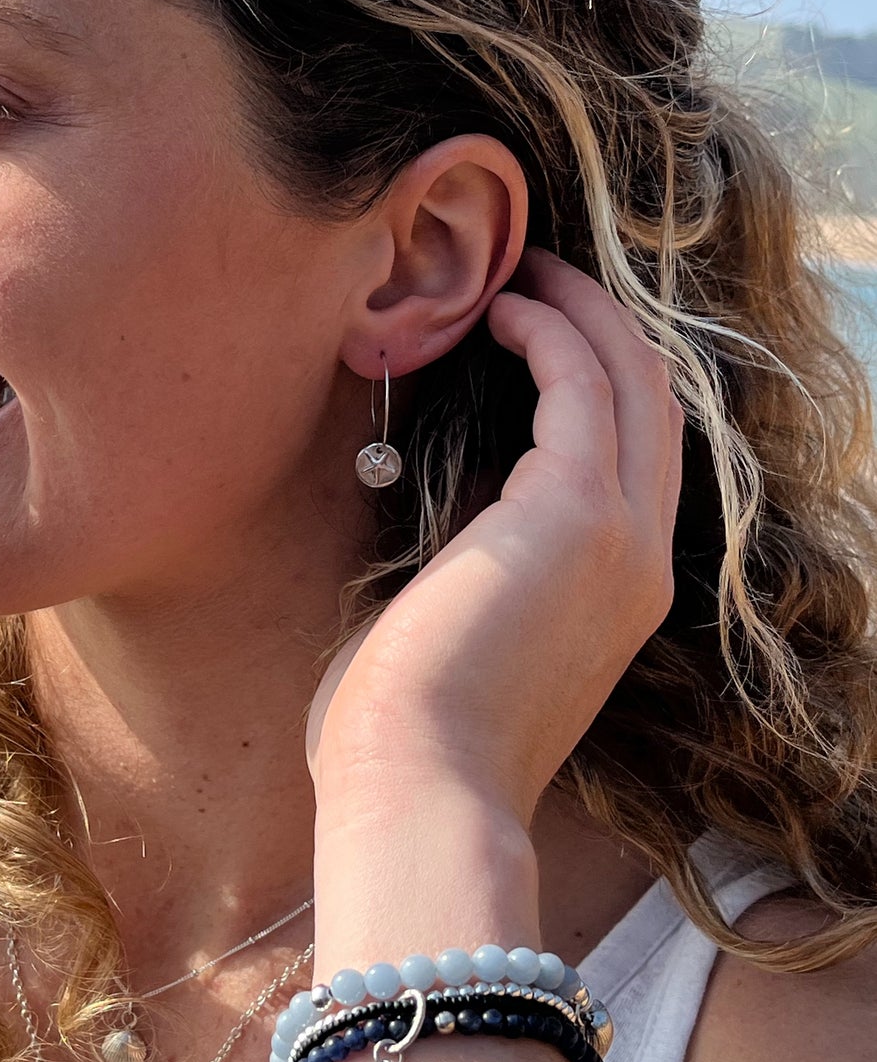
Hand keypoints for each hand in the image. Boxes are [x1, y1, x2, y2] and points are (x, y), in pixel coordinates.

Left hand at [306, 246, 684, 831]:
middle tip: (540, 274)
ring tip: (523, 271)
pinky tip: (500, 310)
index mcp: (616, 595)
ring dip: (581, 314)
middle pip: (654, 406)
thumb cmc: (408, 731)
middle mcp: (640, 561)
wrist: (417, 789)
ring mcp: (621, 539)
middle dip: (603, 329)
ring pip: (632, 382)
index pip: (635, 461)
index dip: (598, 383)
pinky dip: (547, 335)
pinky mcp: (576, 515)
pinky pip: (580, 388)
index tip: (536, 332)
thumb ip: (476, 558)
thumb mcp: (459, 628)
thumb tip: (451, 492)